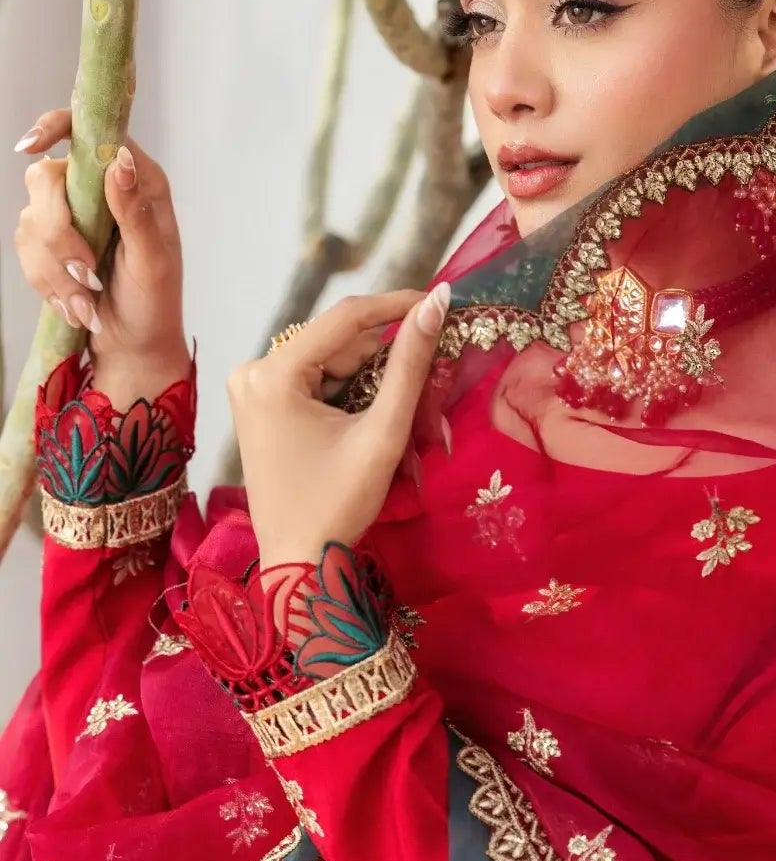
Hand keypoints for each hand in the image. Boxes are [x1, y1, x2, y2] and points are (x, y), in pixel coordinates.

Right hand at [13, 107, 188, 408]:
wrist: (134, 346)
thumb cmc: (155, 304)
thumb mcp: (153, 261)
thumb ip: (134, 212)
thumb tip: (119, 160)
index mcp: (136, 181)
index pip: (88, 132)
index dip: (53, 127)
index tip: (31, 148)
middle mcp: (100, 191)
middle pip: (45, 178)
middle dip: (58, 233)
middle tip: (87, 275)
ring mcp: (72, 216)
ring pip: (31, 220)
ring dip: (55, 270)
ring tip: (88, 302)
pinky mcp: (50, 243)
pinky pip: (24, 249)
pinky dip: (47, 282)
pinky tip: (75, 304)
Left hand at [227, 285, 451, 568]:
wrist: (296, 560)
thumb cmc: (338, 504)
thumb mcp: (382, 433)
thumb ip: (410, 365)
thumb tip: (437, 302)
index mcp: (272, 374)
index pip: (345, 318)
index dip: (397, 305)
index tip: (440, 300)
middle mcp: (252, 370)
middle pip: (336, 341)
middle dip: (383, 355)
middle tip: (428, 376)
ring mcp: (250, 386)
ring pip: (327, 359)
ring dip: (368, 374)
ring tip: (398, 409)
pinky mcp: (258, 403)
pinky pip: (312, 378)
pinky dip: (345, 389)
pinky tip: (366, 416)